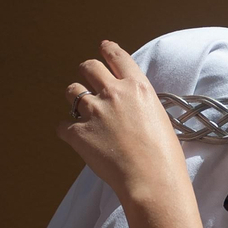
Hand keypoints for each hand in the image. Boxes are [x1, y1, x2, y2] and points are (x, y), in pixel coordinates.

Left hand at [58, 40, 186, 202]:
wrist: (152, 180)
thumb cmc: (164, 156)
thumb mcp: (160, 118)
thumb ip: (141, 105)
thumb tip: (130, 109)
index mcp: (137, 88)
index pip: (118, 57)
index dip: (108, 50)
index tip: (103, 47)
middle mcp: (113, 93)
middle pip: (89, 67)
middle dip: (87, 71)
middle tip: (88, 80)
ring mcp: (93, 112)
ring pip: (72, 91)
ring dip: (75, 99)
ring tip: (83, 112)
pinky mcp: (78, 133)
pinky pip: (63, 126)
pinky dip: (68, 131)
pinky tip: (78, 140)